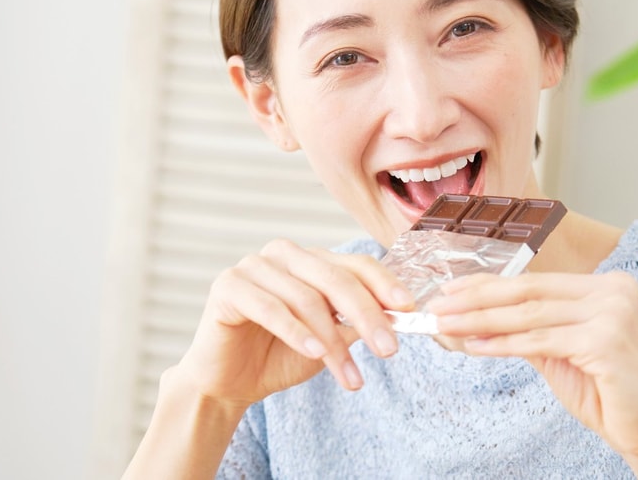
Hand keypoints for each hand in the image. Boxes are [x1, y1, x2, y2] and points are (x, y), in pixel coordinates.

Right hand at [176, 239, 413, 406]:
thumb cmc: (279, 356)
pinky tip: (314, 354)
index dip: (384, 284)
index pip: (355, 264)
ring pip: (306, 298)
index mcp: (310, 260)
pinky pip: (270, 307)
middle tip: (388, 350)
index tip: (409, 309)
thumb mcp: (330, 340)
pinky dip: (296, 332)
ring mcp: (253, 266)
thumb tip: (399, 315)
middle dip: (367, 315)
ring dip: (332, 341)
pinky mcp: (228, 286)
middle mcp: (283, 255)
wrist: (230, 383)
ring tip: (350, 376)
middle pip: (336, 278)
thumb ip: (357, 323)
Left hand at [427, 271, 637, 470]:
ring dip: (481, 321)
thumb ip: (530, 330)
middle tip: (438, 305)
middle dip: (477, 299)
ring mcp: (613, 313)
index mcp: (609, 286)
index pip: (536, 283)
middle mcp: (614, 290)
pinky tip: (475, 345)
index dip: (488, 285)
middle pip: (529, 293)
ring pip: (530, 315)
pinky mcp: (606, 341)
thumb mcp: (564, 353)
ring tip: (447, 325)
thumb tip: (476, 315)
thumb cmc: (612, 396)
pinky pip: (540, 341)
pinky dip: (502, 344)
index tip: (451, 290)